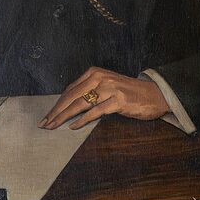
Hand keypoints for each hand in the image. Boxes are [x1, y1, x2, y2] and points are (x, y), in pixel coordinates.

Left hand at [39, 66, 169, 128]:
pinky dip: (83, 120)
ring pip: (81, 104)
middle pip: (72, 96)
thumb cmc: (129, 93)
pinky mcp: (119, 100)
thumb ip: (89, 92)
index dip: (57, 104)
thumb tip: (67, 106)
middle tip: (44, 124)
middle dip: (56, 112)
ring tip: (54, 126)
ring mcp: (110, 88)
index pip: (70, 90)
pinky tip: (73, 126)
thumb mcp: (107, 86)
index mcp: (95, 73)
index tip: (47, 116)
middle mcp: (101, 78)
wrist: (155, 94)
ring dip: (64, 117)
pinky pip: (96, 111)